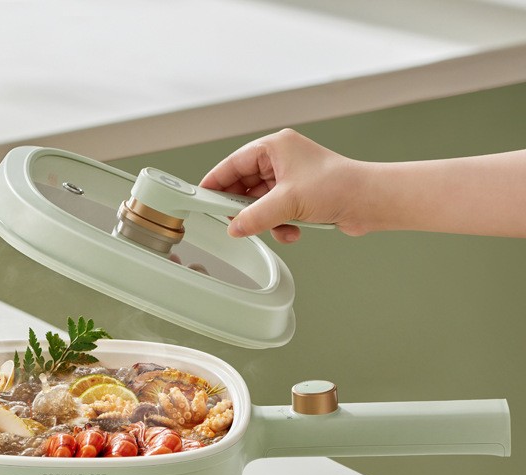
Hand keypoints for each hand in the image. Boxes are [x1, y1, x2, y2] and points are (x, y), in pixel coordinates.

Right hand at [200, 129, 364, 242]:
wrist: (369, 201)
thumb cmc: (337, 185)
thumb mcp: (287, 202)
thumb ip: (254, 217)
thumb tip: (234, 227)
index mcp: (275, 147)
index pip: (233, 163)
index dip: (216, 182)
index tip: (202, 197)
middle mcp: (281, 160)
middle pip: (245, 186)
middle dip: (245, 208)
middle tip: (237, 222)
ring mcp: (290, 180)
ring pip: (260, 204)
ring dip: (266, 221)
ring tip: (276, 227)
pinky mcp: (299, 197)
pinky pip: (275, 213)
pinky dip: (280, 225)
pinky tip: (292, 230)